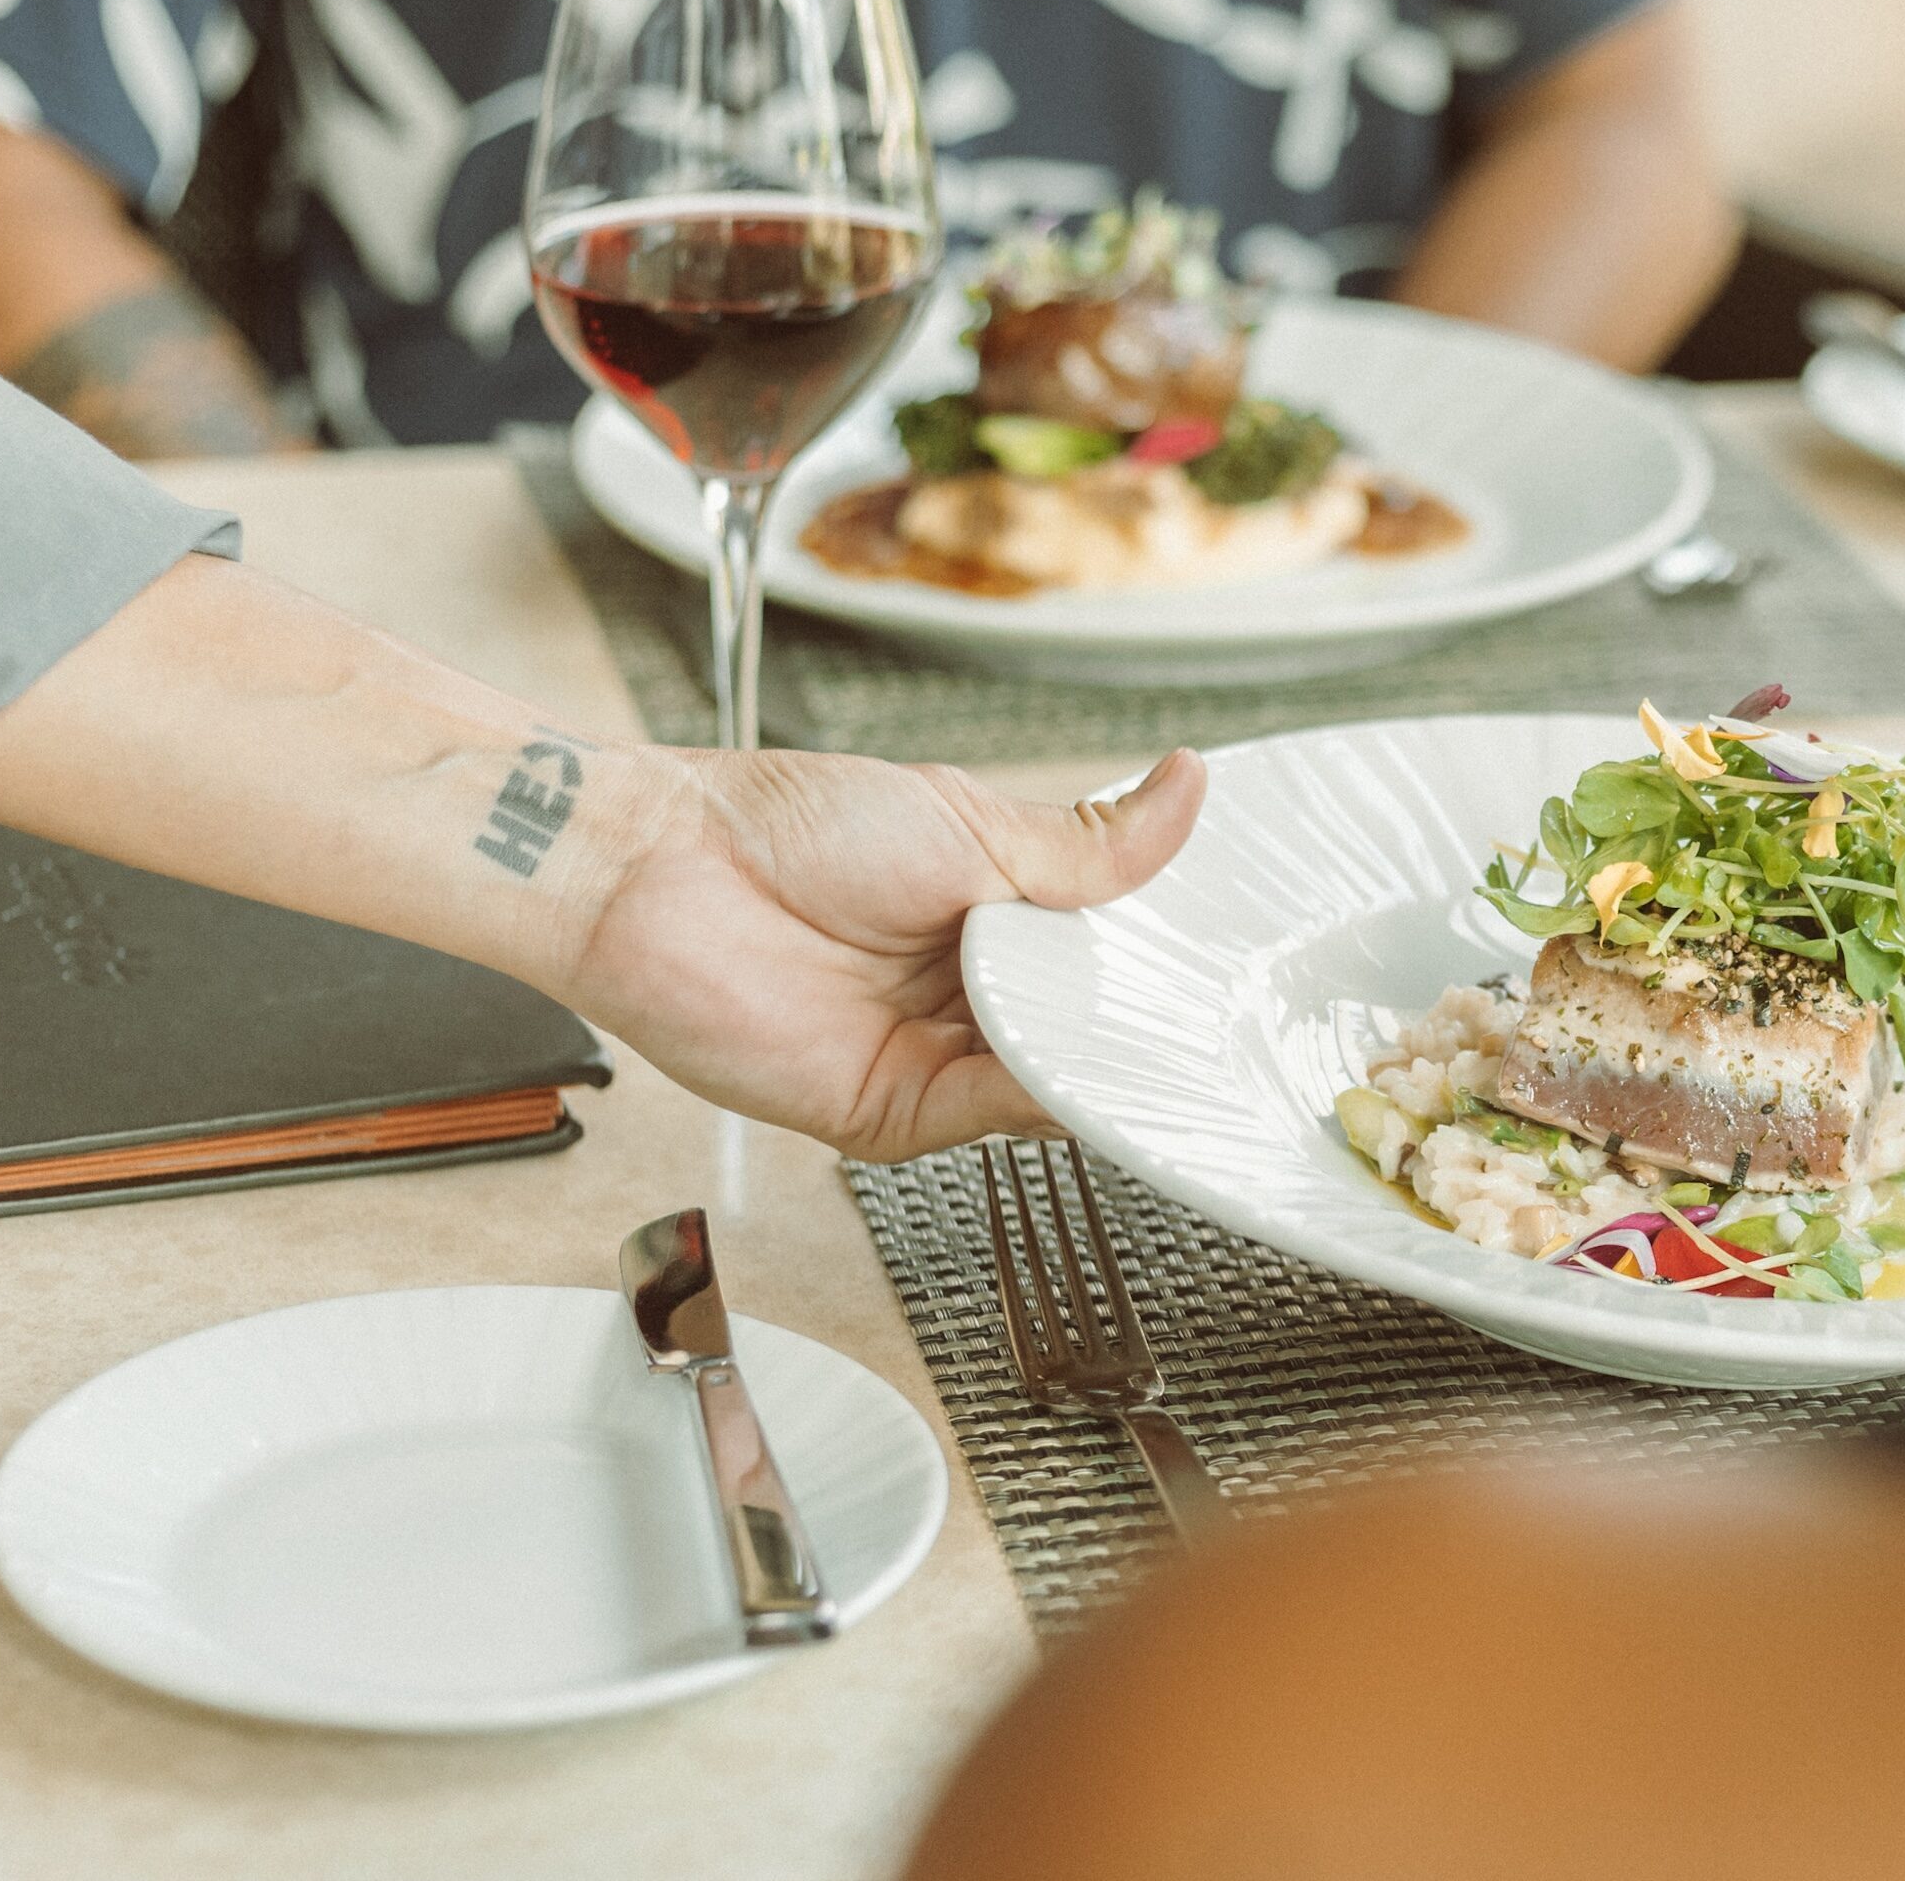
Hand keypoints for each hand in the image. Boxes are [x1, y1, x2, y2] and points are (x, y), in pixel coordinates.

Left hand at [560, 747, 1206, 1160]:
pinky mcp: (890, 1114)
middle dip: (1145, 1029)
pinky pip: (986, 1117)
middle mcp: (968, 996)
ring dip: (1101, 1069)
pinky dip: (1041, 1102)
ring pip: (1047, 1083)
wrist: (662, 871)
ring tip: (1170, 1044)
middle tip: (1234, 1018)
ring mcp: (932, 1059)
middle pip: (1084, 1032)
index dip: (1163, 966)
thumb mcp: (969, 821)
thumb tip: (1190, 787)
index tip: (1242, 963)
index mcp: (993, 917)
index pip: (1104, 962)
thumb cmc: (787, 825)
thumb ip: (1086, 847)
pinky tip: (1083, 1073)